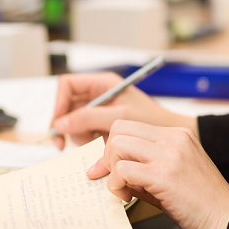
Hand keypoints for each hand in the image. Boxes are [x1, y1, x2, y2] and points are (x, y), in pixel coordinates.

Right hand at [50, 72, 195, 147]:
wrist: (171, 135)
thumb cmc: (152, 121)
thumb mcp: (118, 118)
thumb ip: (88, 118)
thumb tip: (59, 124)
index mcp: (102, 83)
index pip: (67, 85)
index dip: (58, 103)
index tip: (57, 124)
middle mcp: (98, 94)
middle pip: (67, 105)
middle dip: (66, 125)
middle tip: (63, 145)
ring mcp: (99, 110)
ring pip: (74, 121)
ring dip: (80, 135)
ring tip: (97, 142)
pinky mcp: (102, 125)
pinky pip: (84, 132)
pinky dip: (88, 141)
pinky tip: (101, 145)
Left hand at [88, 119, 228, 228]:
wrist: (227, 223)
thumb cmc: (201, 205)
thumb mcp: (172, 174)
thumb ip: (145, 166)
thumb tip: (111, 168)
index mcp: (177, 135)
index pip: (130, 126)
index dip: (113, 148)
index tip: (107, 168)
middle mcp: (173, 139)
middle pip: (119, 129)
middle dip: (108, 155)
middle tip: (112, 179)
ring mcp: (169, 154)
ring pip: (117, 144)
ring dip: (111, 169)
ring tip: (122, 190)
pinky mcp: (164, 175)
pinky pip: (123, 170)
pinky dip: (116, 184)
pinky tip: (127, 197)